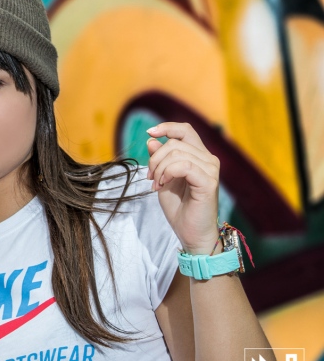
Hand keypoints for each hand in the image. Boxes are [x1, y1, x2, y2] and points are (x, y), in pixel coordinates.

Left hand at [146, 122, 219, 254]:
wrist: (191, 233)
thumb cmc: (179, 208)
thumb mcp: (163, 179)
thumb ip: (159, 159)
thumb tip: (151, 140)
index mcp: (198, 156)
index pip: (185, 130)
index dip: (167, 127)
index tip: (149, 132)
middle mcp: (208, 159)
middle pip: (175, 143)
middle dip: (155, 159)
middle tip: (150, 178)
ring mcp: (210, 169)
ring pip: (176, 154)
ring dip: (159, 169)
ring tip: (157, 185)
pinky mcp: (208, 181)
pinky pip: (183, 165)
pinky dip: (167, 173)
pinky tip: (163, 185)